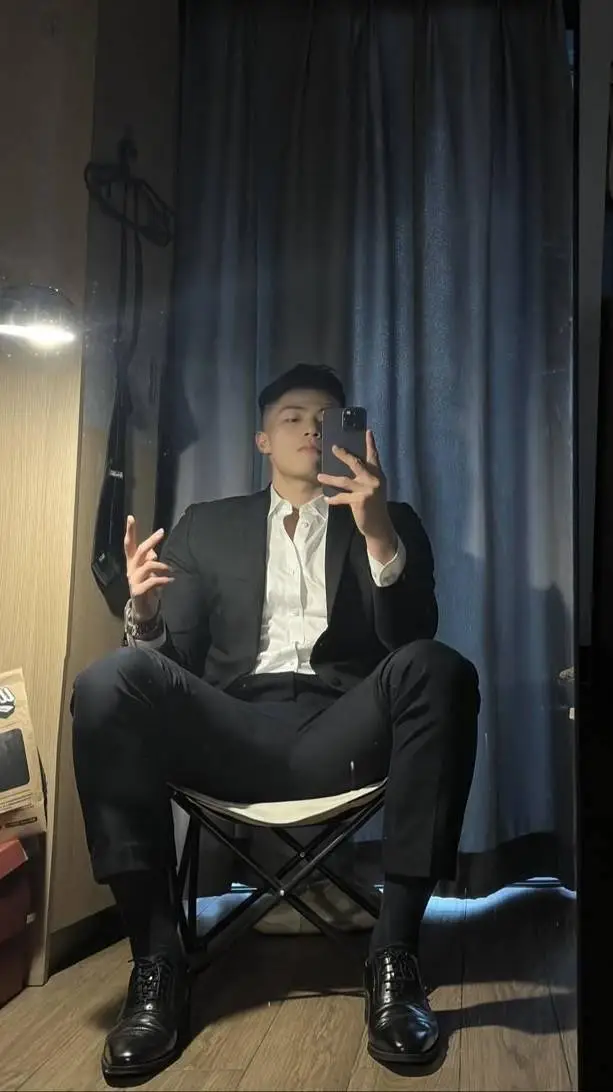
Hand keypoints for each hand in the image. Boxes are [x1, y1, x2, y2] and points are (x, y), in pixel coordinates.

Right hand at [124, 515, 173, 621]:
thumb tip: (153, 553)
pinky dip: (163, 579)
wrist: (143, 610)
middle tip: (161, 532)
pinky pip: (152, 581)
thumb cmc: (148, 588)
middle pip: (139, 551)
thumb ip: (149, 561)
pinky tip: (170, 581)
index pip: (129, 544)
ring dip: (162, 566)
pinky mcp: (138, 591)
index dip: (129, 531)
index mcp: (132, 563)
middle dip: (151, 540)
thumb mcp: (148, 572)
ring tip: (170, 570)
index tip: (130, 517)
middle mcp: (131, 569)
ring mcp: (133, 580)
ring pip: (148, 565)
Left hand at [317, 430, 396, 559]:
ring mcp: (367, 490)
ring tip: (319, 475)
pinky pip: (342, 497)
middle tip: (333, 447)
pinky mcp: (360, 501)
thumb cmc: (374, 506)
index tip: (367, 431)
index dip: (370, 443)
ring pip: (344, 480)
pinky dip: (334, 498)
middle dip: (344, 454)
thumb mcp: (374, 489)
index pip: (374, 456)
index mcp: (378, 475)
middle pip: (356, 463)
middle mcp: (374, 480)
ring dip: (330, 478)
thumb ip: (366, 477)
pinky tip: (327, 499)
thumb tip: (350, 466)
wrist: (379, 526)